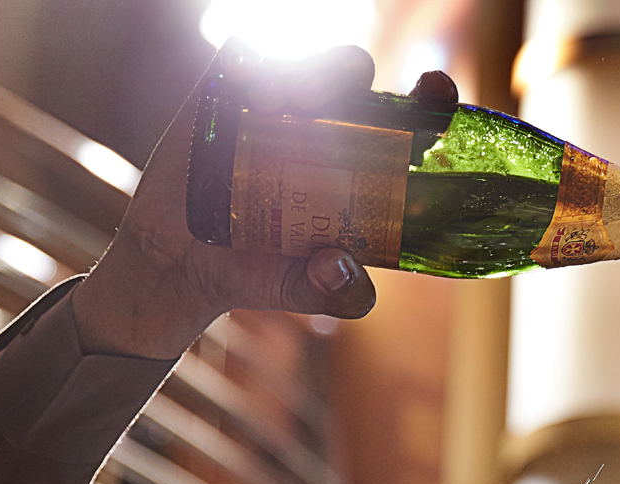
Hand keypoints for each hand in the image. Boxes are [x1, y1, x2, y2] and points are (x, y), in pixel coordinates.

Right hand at [73, 44, 458, 358]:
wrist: (182, 263)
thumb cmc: (259, 272)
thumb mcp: (302, 291)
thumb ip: (336, 293)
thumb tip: (339, 269)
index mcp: (362, 168)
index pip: (410, 123)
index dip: (432, 100)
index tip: (437, 89)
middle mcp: (326, 129)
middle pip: (358, 78)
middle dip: (353, 75)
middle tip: (331, 100)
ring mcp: (279, 107)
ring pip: (309, 63)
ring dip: (305, 72)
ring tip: (278, 105)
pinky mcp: (229, 92)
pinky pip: (249, 54)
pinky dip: (255, 63)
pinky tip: (251, 97)